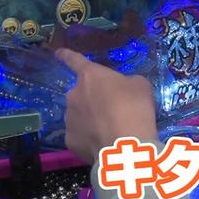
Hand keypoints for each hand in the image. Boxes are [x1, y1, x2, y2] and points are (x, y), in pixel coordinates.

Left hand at [55, 48, 158, 163]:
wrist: (125, 145)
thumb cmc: (134, 108)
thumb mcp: (141, 86)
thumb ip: (128, 82)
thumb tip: (123, 89)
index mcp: (90, 76)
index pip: (75, 61)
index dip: (67, 56)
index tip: (57, 53)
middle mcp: (74, 95)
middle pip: (82, 93)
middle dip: (93, 99)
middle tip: (113, 110)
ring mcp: (69, 118)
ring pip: (80, 115)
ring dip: (91, 118)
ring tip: (110, 129)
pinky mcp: (70, 140)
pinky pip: (80, 135)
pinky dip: (90, 137)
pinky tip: (104, 142)